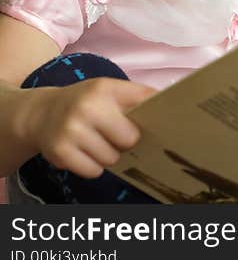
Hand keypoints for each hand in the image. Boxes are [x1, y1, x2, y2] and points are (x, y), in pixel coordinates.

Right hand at [17, 78, 156, 178]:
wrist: (41, 113)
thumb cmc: (86, 103)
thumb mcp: (109, 91)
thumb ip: (138, 97)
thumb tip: (175, 107)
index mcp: (105, 88)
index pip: (146, 101)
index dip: (158, 114)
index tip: (168, 122)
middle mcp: (88, 106)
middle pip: (131, 139)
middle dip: (127, 141)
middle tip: (116, 135)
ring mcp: (71, 129)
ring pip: (112, 158)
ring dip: (109, 155)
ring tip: (98, 142)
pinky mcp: (60, 151)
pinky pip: (94, 171)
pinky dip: (93, 166)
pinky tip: (84, 152)